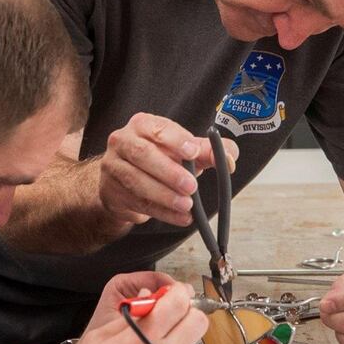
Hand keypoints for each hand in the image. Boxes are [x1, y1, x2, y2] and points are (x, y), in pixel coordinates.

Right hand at [99, 113, 238, 226]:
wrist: (123, 181)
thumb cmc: (158, 159)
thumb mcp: (183, 151)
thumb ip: (208, 151)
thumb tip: (230, 157)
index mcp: (142, 125)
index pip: (157, 128)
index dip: (176, 140)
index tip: (193, 152)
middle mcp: (123, 141)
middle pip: (143, 154)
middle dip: (169, 171)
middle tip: (191, 186)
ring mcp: (113, 166)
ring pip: (137, 181)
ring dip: (164, 195)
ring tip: (186, 205)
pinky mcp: (112, 191)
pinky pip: (138, 203)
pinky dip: (162, 212)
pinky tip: (181, 218)